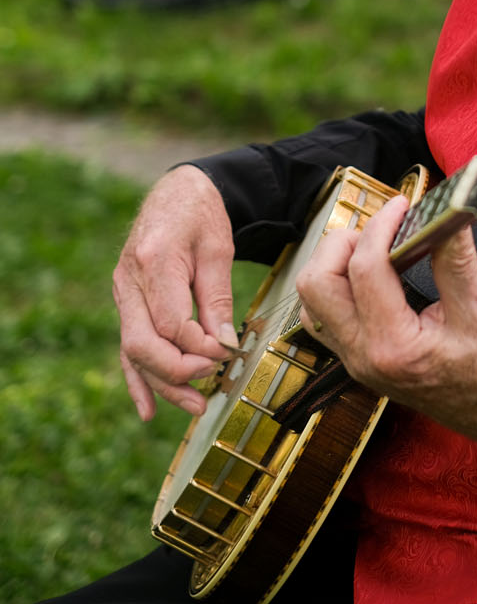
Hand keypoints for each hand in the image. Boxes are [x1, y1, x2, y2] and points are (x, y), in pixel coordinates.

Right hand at [113, 165, 237, 420]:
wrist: (177, 192)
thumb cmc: (201, 214)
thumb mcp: (218, 248)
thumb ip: (218, 297)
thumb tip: (223, 345)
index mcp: (154, 260)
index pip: (171, 321)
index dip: (199, 346)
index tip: (227, 353)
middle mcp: (129, 280)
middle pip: (144, 342)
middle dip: (176, 371)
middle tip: (211, 382)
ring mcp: (123, 294)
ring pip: (134, 351)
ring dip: (163, 384)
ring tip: (196, 407)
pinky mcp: (126, 304)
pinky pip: (127, 348)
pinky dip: (137, 380)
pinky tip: (148, 410)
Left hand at [295, 195, 476, 456]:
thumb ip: (455, 257)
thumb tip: (444, 209)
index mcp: (393, 347)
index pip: (365, 269)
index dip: (382, 225)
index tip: (402, 204)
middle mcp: (363, 357)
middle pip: (317, 284)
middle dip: (343, 243)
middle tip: (382, 227)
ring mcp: (355, 361)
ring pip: (312, 301)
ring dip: (333, 265)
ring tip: (374, 247)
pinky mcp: (358, 360)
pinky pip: (323, 318)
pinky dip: (336, 287)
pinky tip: (370, 274)